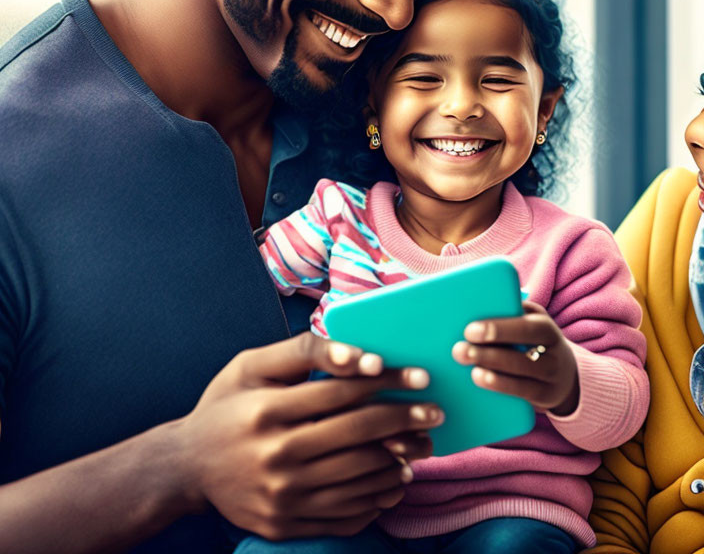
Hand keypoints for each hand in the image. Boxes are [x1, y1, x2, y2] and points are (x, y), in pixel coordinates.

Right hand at [178, 332, 442, 540]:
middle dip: (405, 418)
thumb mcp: (250, 365)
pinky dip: (379, 496)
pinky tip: (395, 477)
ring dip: (399, 458)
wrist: (187, 467)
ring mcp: (282, 496)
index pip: (341, 392)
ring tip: (422, 443)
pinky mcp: (287, 524)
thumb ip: (302, 351)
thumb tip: (357, 353)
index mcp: (266, 410)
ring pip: (359, 477)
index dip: (386, 381)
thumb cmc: (226, 405)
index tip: (420, 376)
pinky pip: (347, 513)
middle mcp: (275, 455)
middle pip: (357, 434)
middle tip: (435, 410)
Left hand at [452, 301, 578, 415]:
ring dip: (493, 377)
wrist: (565, 373)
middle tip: (459, 350)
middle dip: (488, 355)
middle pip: (520, 358)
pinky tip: (483, 382)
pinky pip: (521, 395)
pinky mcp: (544, 397)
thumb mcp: (530, 320)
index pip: (525, 328)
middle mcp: (552, 355)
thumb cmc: (534, 338)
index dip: (499, 330)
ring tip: (471, 371)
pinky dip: (501, 389)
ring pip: (521, 380)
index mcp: (546, 329)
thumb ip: (511, 310)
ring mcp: (550, 379)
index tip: (470, 330)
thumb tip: (478, 302)